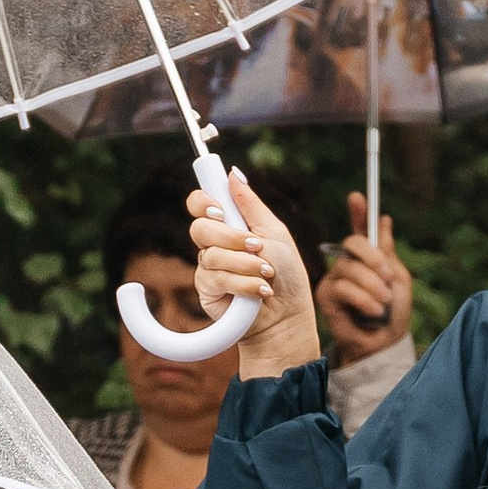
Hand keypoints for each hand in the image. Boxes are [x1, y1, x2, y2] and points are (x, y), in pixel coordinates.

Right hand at [187, 171, 322, 378]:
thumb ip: (251, 205)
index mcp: (229, 226)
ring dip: (245, 263)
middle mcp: (215, 245)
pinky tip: (260, 291)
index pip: (200, 205)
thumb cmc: (287, 275)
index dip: (202, 201)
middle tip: (255, 246)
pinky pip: (216, 278)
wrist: (288, 316)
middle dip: (230, 236)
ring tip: (266, 273)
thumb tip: (233, 173)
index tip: (219, 209)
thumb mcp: (275, 233)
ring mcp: (208, 268)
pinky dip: (244, 283)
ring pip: (210, 254)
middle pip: (199, 227)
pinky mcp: (207, 291)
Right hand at [319, 192, 412, 365]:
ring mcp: (334, 279)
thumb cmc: (393, 315)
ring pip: (349, 267)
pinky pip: (343, 287)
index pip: (360, 231)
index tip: (358, 196)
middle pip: (352, 243)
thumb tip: (384, 220)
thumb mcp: (398, 280)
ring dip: (372, 285)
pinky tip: (374, 312)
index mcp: (367, 259)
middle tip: (388, 274)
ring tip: (385, 302)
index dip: (358, 213)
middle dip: (372, 256)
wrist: (384, 345)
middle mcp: (347, 265)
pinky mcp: (326, 297)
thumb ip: (387, 252)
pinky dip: (363, 299)